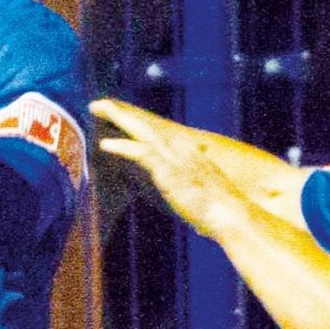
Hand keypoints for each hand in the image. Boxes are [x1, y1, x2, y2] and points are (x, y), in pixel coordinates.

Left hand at [89, 97, 240, 235]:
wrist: (232, 214)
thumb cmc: (222, 215)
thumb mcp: (208, 206)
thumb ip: (199, 208)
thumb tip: (201, 226)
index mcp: (191, 153)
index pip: (160, 133)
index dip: (140, 124)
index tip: (124, 115)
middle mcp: (182, 149)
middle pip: (147, 125)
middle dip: (124, 112)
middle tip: (101, 103)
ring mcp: (175, 157)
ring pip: (140, 130)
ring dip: (118, 117)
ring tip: (96, 107)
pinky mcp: (168, 169)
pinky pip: (140, 152)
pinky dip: (122, 146)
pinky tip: (105, 143)